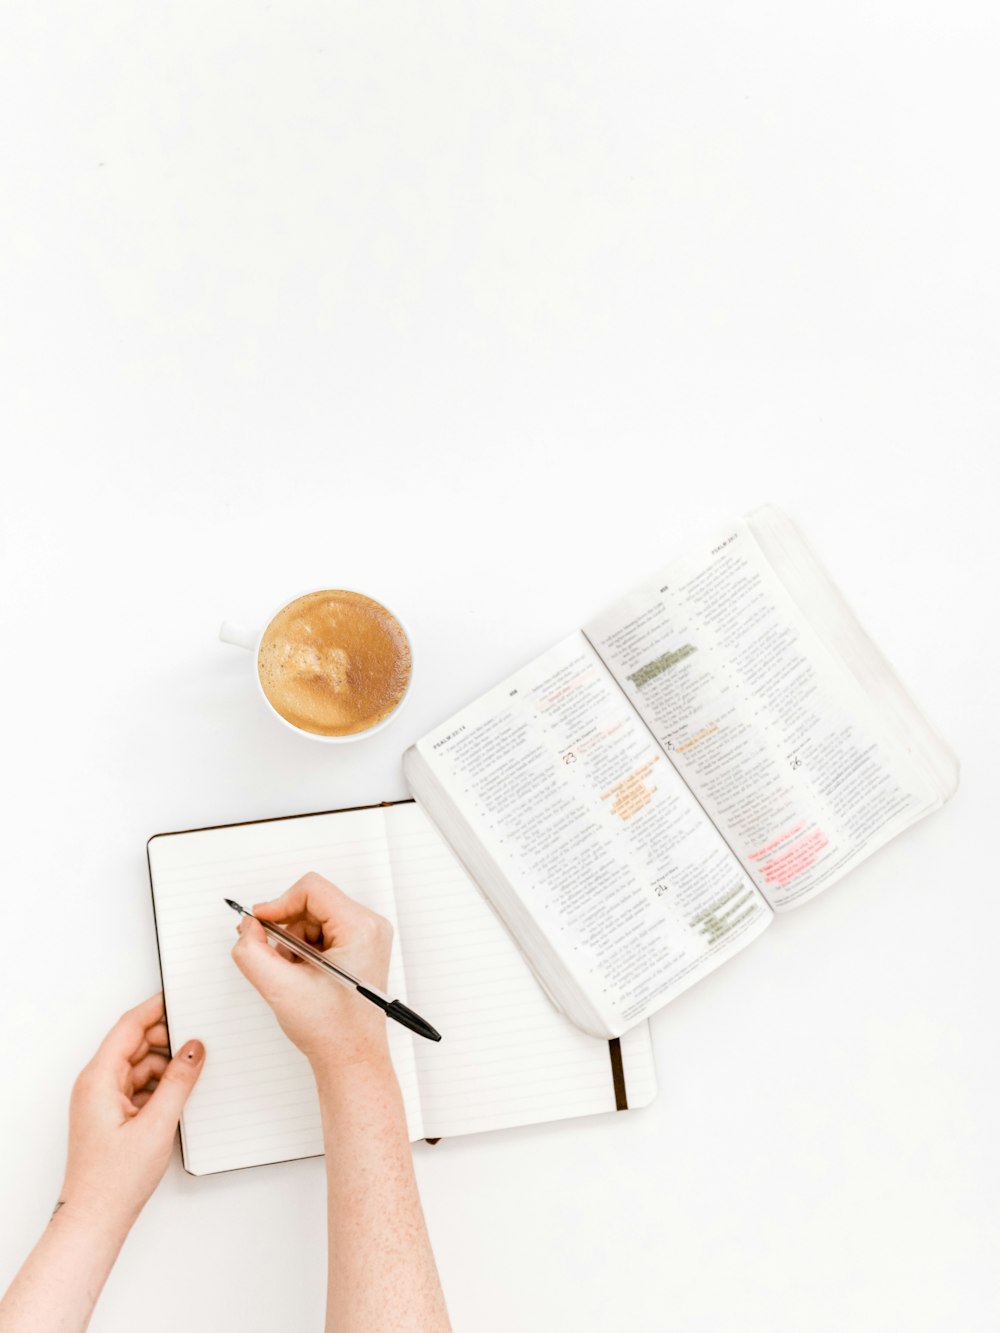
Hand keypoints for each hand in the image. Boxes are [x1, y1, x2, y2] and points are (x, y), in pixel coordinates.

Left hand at [59, 994, 204, 1233]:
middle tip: (197, 1041)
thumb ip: (179, 1080)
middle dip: (166, 1039)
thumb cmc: (114, 1181)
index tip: (179, 997)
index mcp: (98, 1079)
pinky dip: (159, 1086)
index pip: (129, 1026)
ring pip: (138, 1066)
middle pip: (134, 1044)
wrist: (95, 1220)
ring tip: (191, 1075)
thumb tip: (194, 1049)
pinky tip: (177, 1096)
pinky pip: (138, 1086)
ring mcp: (101, 1101)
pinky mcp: (110, 1115)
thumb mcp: (158, 1124)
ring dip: (165, 1066)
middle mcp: (95, 1085)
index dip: (155, 1008)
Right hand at [230, 871, 393, 1073]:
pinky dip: (303, 950)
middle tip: (276, 959)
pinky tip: (302, 976)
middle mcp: (369, 927)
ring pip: (313, 918)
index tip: (258, 923)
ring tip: (292, 974)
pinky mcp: (358, 948)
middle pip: (312, 902)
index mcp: (360, 928)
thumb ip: (251, 951)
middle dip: (286, 929)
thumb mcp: (279, 988)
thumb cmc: (331, 1031)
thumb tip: (248, 925)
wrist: (351, 1059)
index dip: (278, 903)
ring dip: (293, 942)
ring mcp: (366, 937)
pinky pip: (321, 933)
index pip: (311, 890)